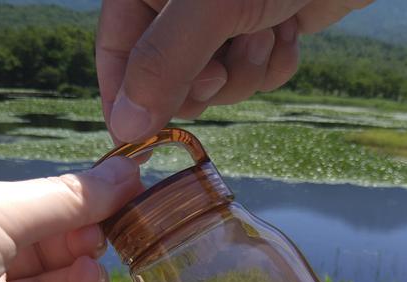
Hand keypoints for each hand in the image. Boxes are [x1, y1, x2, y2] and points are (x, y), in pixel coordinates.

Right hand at [97, 0, 372, 142]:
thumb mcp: (210, 7)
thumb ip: (165, 63)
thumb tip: (127, 124)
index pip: (116, 51)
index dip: (124, 99)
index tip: (135, 144)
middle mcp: (181, 8)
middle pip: (171, 80)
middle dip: (208, 82)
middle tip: (222, 66)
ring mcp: (225, 23)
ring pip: (221, 84)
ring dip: (249, 69)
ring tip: (268, 28)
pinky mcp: (265, 33)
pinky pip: (259, 76)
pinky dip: (277, 62)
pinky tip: (290, 27)